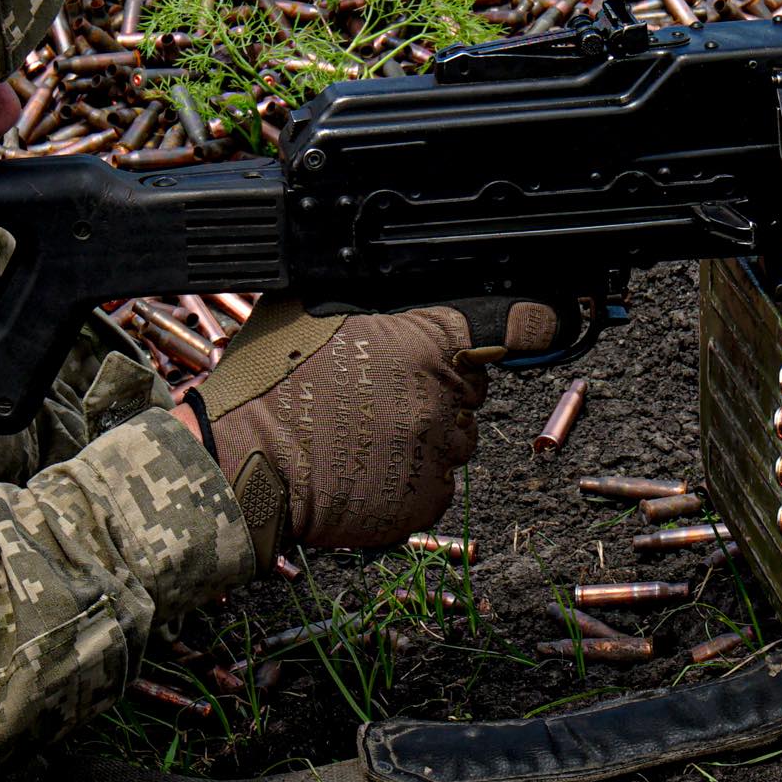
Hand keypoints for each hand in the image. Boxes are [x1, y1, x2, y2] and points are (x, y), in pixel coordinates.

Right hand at [193, 295, 558, 569]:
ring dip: (421, 438)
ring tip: (359, 435)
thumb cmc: (266, 386)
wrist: (240, 466)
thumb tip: (394, 280)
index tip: (542, 322)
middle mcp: (441, 396)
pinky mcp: (422, 502)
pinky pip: (433, 487)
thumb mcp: (314, 307)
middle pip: (467, 390)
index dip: (521, 325)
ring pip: (452, 440)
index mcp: (424, 340)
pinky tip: (363, 470)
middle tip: (375, 394)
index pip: (508, 326)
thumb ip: (374, 298)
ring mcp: (436, 453)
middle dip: (435, 389)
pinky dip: (407, 482)